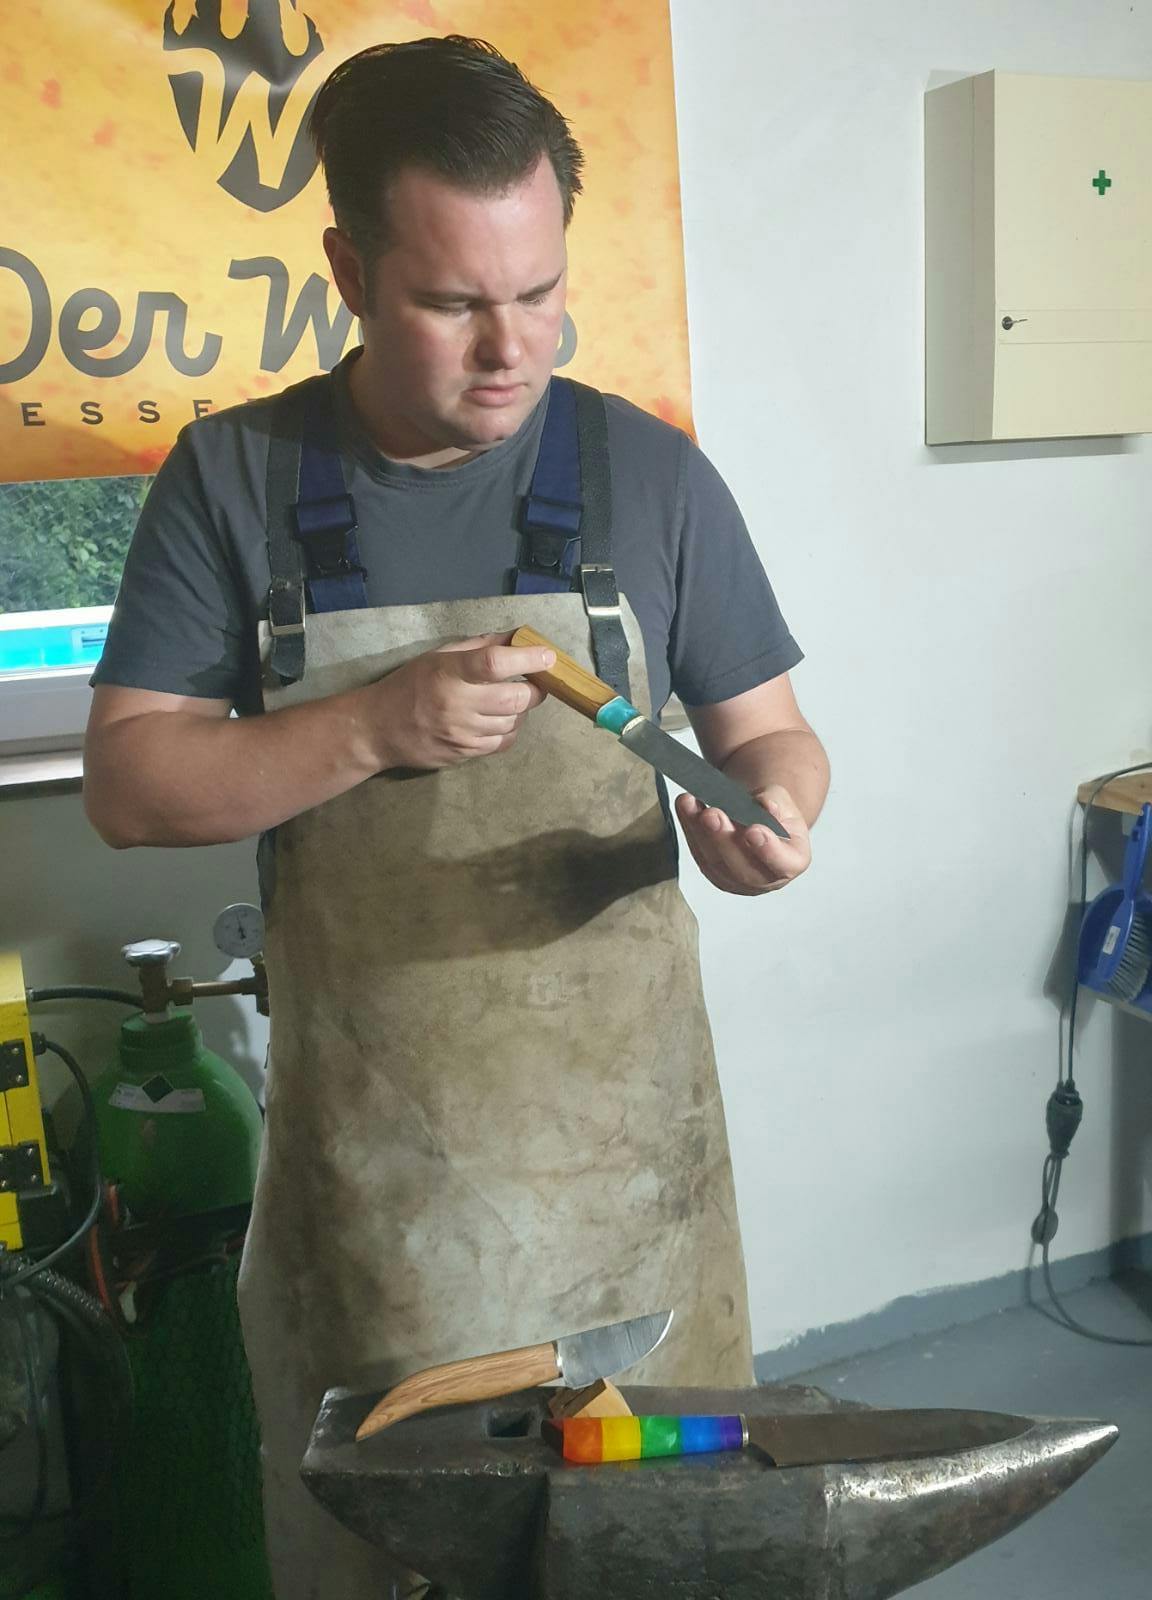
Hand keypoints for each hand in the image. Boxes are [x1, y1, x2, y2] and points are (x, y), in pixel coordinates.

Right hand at [367, 633, 554, 770]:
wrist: (378, 729)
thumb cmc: (409, 685)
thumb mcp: (438, 657)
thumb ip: (480, 647)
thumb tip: (518, 637)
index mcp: (449, 673)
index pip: (494, 663)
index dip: (527, 658)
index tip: (548, 655)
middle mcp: (457, 704)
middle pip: (515, 698)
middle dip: (535, 690)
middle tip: (534, 682)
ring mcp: (462, 734)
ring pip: (513, 722)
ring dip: (520, 710)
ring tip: (508, 700)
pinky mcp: (465, 754)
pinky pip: (503, 742)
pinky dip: (509, 729)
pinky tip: (498, 720)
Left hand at [675, 783, 810, 895]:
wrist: (759, 818)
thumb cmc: (775, 813)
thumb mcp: (783, 800)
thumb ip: (776, 802)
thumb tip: (765, 806)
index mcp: (792, 862)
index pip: (783, 864)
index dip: (768, 850)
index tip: (754, 830)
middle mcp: (765, 879)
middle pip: (742, 868)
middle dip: (724, 839)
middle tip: (712, 814)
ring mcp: (736, 881)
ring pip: (714, 862)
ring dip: (699, 831)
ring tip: (690, 803)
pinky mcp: (713, 872)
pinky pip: (699, 854)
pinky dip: (689, 828)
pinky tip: (685, 806)